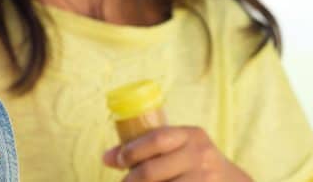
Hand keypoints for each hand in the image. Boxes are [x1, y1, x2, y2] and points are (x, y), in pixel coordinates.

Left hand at [103, 126, 251, 180]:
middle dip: (132, 179)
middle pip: (154, 171)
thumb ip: (149, 147)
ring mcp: (206, 179)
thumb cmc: (196, 163)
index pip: (156, 139)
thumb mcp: (181, 147)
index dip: (131, 151)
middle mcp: (202, 156)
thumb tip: (106, 157)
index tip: (115, 161)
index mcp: (192, 135)